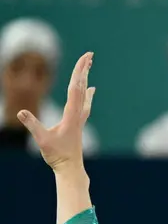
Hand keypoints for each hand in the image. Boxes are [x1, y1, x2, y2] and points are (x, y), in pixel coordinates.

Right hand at [17, 52, 94, 170]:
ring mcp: (79, 118)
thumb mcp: (42, 139)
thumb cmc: (57, 155)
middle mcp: (78, 114)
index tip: (85, 60)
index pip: (75, 89)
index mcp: (71, 114)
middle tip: (90, 55)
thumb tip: (21, 112)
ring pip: (84, 94)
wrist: (70, 168)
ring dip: (85, 78)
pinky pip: (84, 103)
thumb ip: (32, 125)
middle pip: (81, 87)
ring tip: (89, 66)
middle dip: (84, 70)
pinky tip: (91, 90)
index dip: (79, 73)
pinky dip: (87, 93)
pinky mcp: (77, 123)